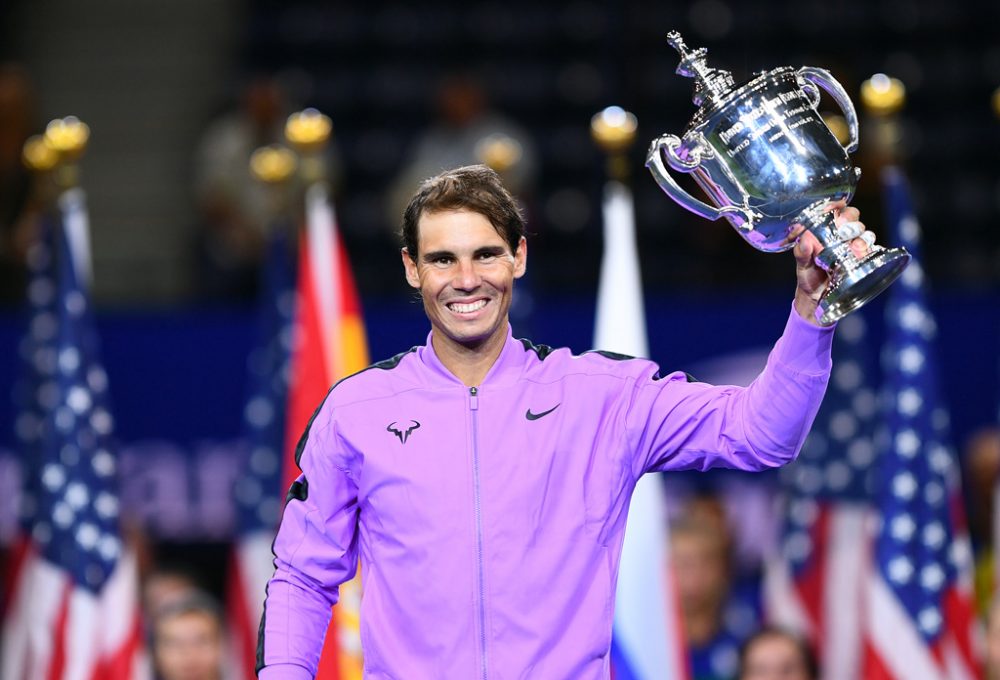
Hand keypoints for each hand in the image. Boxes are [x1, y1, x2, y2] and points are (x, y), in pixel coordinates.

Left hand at [792, 202, 874, 325]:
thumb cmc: (808, 275)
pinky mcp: (861, 259)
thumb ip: (801, 252)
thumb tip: (804, 240)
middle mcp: (841, 235)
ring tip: (855, 247)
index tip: (837, 206)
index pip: (834, 210)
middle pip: (853, 217)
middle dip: (851, 221)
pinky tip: (861, 254)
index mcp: (825, 230)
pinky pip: (871, 249)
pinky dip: (868, 250)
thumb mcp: (802, 264)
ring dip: (861, 237)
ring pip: (864, 232)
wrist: (817, 298)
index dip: (837, 205)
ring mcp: (852, 246)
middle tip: (844, 231)